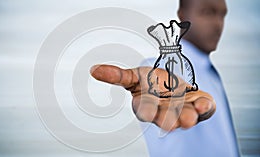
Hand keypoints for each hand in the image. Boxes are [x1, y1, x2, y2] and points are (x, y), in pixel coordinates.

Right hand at [90, 64, 215, 130]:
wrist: (175, 82)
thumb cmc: (154, 83)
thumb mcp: (135, 76)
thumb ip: (117, 75)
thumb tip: (93, 70)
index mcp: (147, 106)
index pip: (145, 111)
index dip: (146, 111)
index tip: (147, 112)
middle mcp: (165, 112)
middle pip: (165, 119)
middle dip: (167, 120)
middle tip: (169, 123)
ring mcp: (183, 110)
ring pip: (185, 117)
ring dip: (187, 118)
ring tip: (189, 118)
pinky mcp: (199, 106)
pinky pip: (204, 109)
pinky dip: (205, 107)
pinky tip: (204, 103)